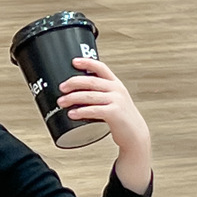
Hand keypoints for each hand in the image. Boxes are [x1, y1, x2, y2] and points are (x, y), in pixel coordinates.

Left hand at [57, 57, 151, 192]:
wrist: (134, 134)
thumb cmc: (120, 119)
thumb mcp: (114, 101)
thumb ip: (101, 94)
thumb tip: (78, 93)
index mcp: (116, 84)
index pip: (101, 68)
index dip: (87, 63)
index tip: (74, 62)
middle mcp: (117, 89)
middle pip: (91, 81)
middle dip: (74, 83)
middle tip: (62, 87)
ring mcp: (116, 100)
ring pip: (90, 95)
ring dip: (73, 98)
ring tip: (62, 102)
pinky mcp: (114, 113)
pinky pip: (94, 110)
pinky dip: (81, 111)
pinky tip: (72, 113)